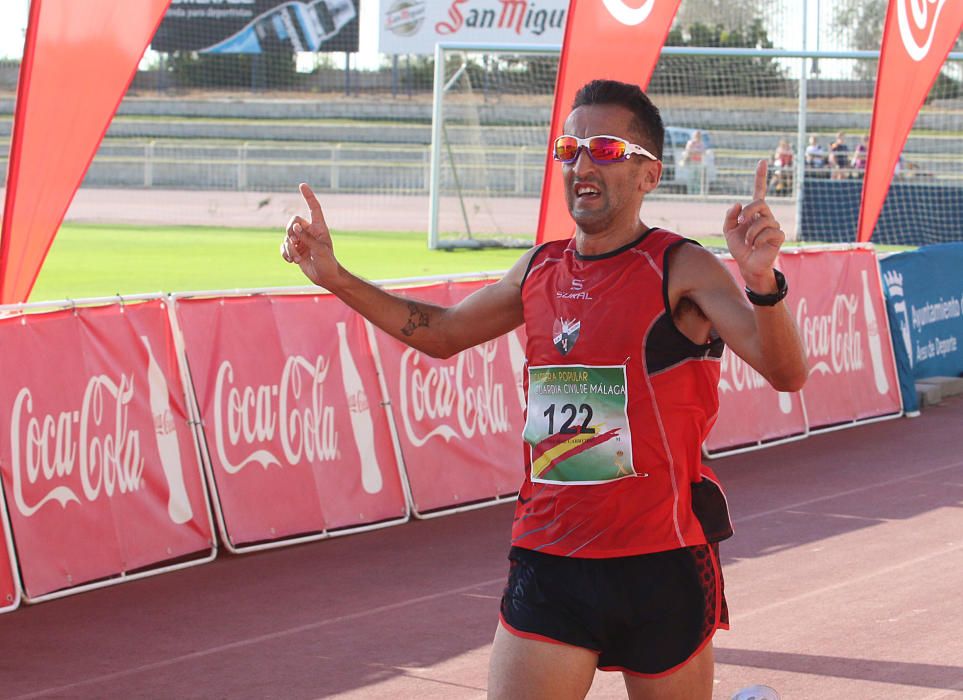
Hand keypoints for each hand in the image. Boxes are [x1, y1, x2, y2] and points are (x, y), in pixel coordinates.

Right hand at [280, 183, 339, 287]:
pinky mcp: (295, 249)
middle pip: (293, 221)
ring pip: (286, 236)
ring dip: (289, 248)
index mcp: (319, 227)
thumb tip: (295, 227)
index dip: (308, 196)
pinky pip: (283, 246)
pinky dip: (284, 253)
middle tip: (295, 242)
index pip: (314, 208)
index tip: (302, 185)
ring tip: (297, 259)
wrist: (326, 277)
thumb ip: (307, 238)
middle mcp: (309, 231)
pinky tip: (291, 261)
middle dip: (290, 232)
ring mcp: (301, 240)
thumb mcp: (320, 250)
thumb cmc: (328, 262)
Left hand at [723, 159, 784, 291]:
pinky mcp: (779, 236)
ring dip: (750, 233)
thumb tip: (738, 204)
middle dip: (748, 211)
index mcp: (753, 212)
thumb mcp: (728, 231)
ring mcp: (773, 225)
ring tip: (749, 243)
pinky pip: (769, 232)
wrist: (747, 264)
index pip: (759, 191)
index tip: (762, 161)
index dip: (760, 177)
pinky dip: (758, 240)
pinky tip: (757, 246)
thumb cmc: (739, 248)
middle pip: (759, 203)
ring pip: (762, 221)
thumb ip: (730, 217)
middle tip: (740, 222)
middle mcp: (765, 215)